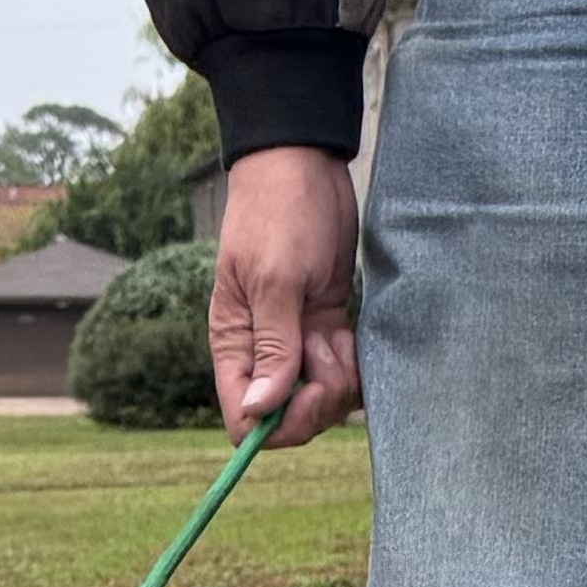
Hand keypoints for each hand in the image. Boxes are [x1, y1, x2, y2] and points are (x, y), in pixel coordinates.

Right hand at [210, 147, 359, 446]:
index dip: (278, 423)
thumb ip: (273, 348)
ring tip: (338, 334)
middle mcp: (261, 352)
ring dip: (337, 380)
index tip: (307, 392)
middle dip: (316, 401)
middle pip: (286, 417)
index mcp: (235, 347)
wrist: (303, 163)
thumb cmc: (279, 213)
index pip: (245, 419)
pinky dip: (351, 365)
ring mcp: (294, 341)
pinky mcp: (322, 325)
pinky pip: (339, 372)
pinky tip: (350, 334)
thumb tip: (258, 411)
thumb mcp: (277, 279)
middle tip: (331, 353)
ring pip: (318, 397)